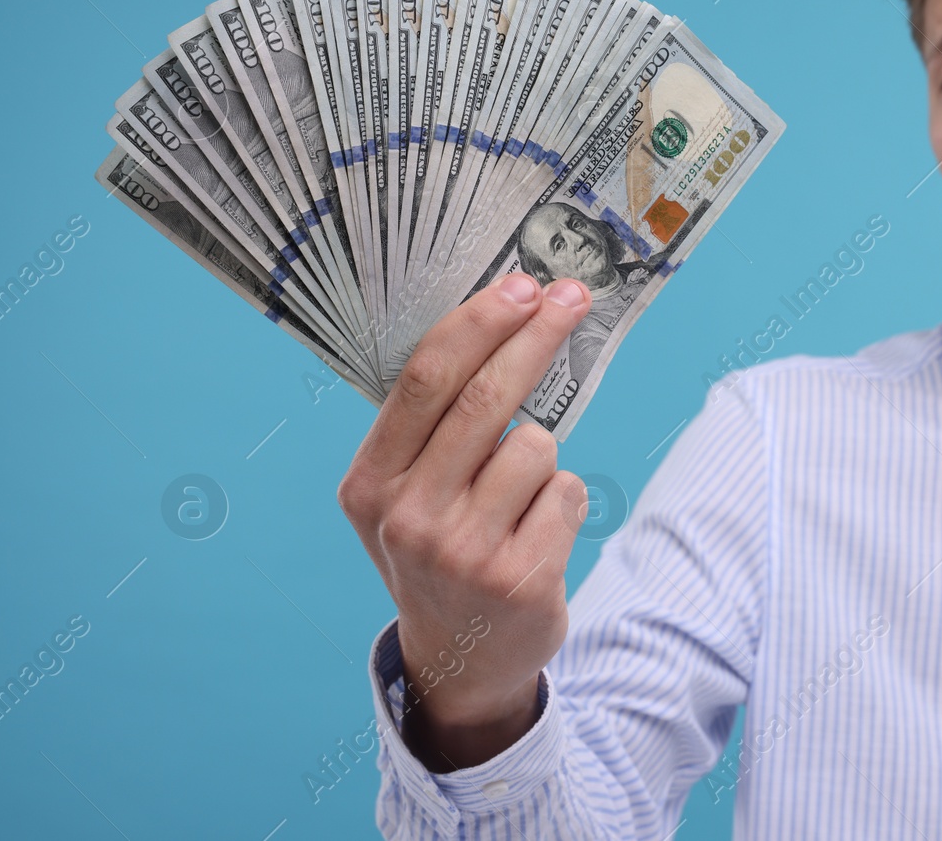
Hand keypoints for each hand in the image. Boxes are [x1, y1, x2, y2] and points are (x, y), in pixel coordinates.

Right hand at [337, 273, 591, 770]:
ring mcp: (464, 553)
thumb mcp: (405, 492)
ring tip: (517, 500)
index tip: (521, 285)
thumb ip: (432, 424)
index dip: (479, 324)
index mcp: (370, 484)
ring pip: (536, 445)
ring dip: (541, 457)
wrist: (462, 657)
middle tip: (571, 298)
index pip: (425, 381)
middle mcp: (408, 518)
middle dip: (535, 336)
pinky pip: (567, 491)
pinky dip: (562, 500)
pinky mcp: (520, 579)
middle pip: (485, 398)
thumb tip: (502, 315)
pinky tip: (535, 535)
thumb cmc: (440, 547)